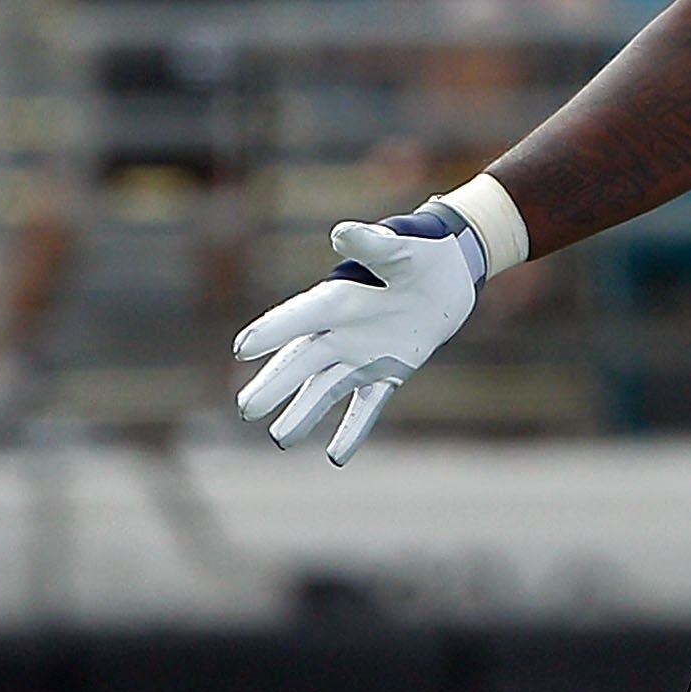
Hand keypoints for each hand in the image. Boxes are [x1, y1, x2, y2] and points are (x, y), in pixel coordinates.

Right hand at [234, 209, 481, 463]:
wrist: (447, 273)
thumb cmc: (418, 252)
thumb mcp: (400, 248)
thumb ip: (371, 245)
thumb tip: (342, 234)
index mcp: (337, 299)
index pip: (300, 317)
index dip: (273, 330)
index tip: (243, 349)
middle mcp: (340, 331)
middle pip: (301, 361)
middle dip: (275, 385)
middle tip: (246, 409)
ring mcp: (361, 355)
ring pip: (325, 389)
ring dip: (303, 413)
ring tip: (281, 439)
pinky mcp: (387, 373)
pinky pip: (367, 405)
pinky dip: (354, 429)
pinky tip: (337, 457)